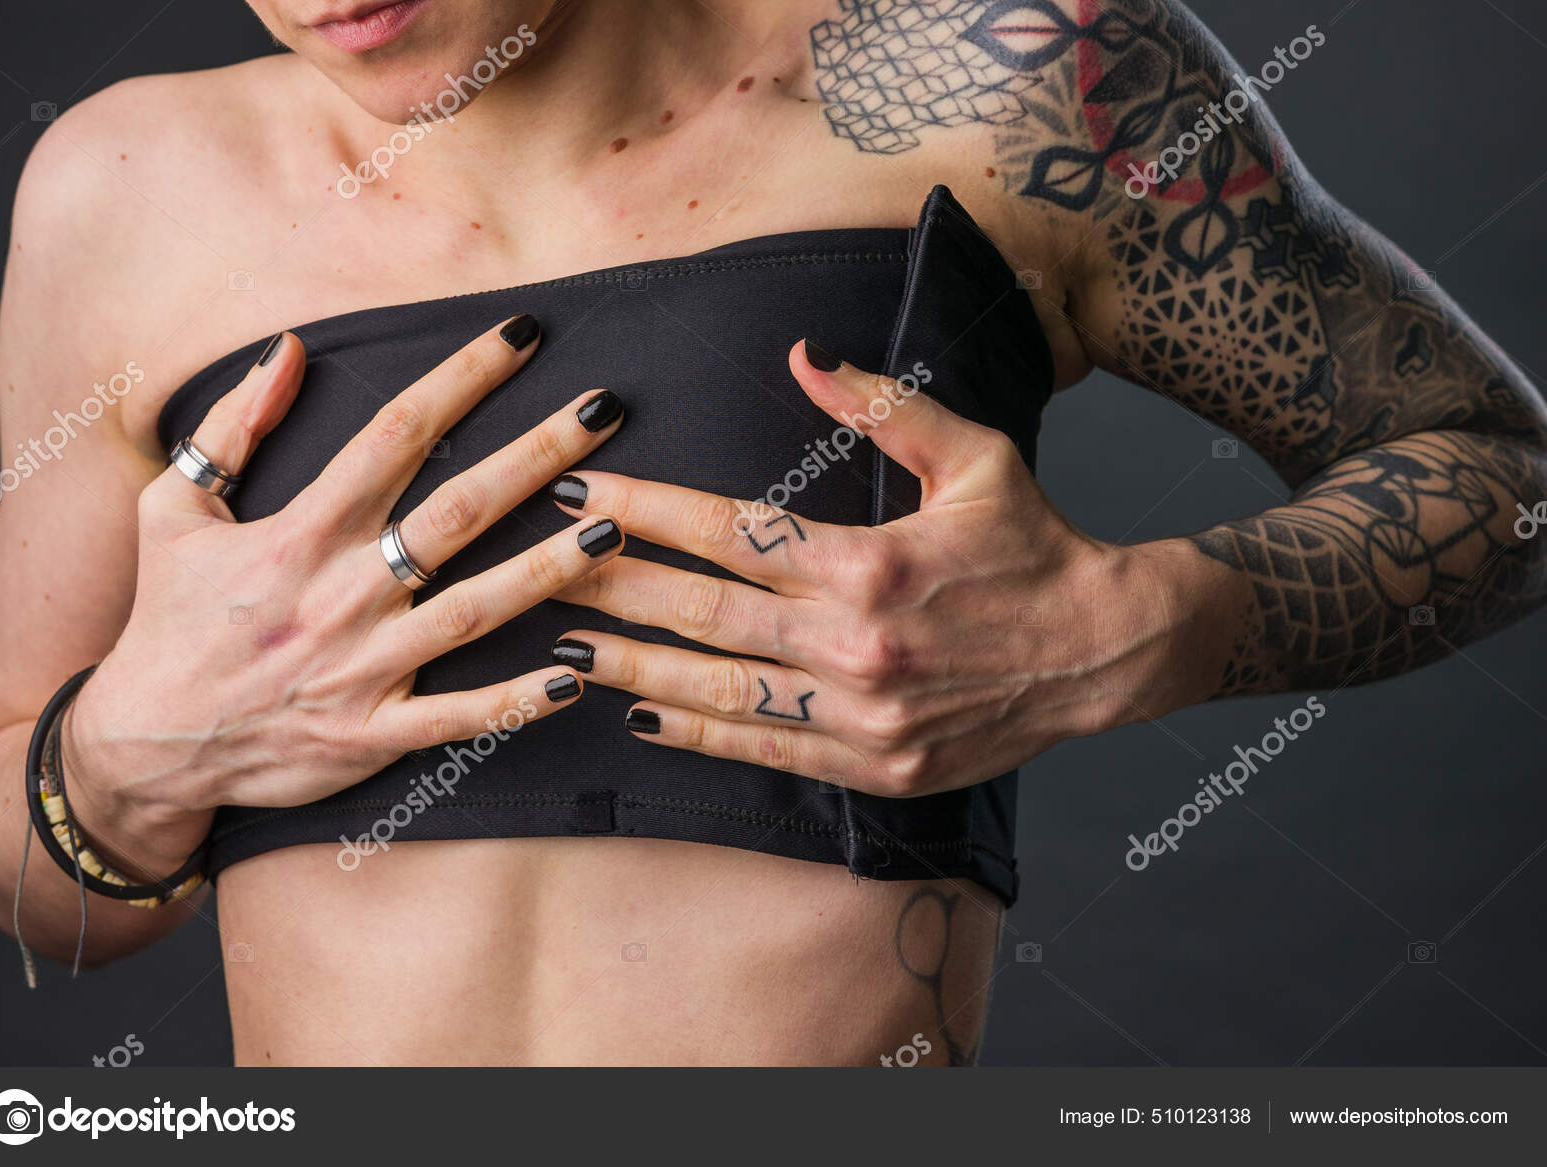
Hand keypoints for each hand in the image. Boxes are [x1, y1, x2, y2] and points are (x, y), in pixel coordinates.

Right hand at [63, 316, 625, 877]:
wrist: (143, 748)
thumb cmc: (168, 619)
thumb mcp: (172, 509)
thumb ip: (232, 427)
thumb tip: (287, 349)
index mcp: (298, 532)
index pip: (395, 435)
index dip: (463, 378)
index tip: (522, 335)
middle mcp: (339, 594)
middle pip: (457, 513)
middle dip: (537, 456)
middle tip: (604, 410)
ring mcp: (361, 669)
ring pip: (474, 611)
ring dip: (550, 570)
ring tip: (617, 528)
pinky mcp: (372, 735)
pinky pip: (457, 718)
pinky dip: (515, 701)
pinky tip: (576, 676)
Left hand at [548, 341, 1216, 796]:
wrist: (1102, 650)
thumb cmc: (1032, 542)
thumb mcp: (972, 454)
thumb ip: (882, 405)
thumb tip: (800, 356)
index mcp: (870, 561)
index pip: (727, 531)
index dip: (644, 510)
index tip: (581, 493)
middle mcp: (857, 643)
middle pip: (702, 611)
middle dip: (610, 586)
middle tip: (539, 566)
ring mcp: (864, 714)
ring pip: (720, 690)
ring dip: (634, 668)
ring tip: (563, 647)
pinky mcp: (876, 765)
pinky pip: (769, 749)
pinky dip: (701, 734)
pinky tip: (644, 719)